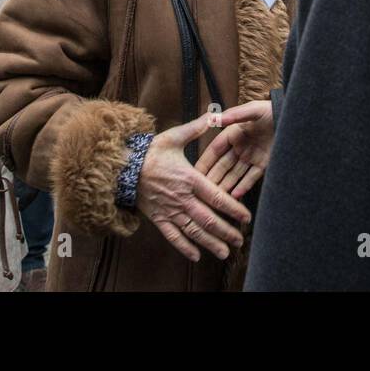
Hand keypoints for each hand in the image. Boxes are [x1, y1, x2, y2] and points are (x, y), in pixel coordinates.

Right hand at [136, 113, 251, 262]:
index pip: (216, 196)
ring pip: (193, 231)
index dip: (233, 209)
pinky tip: (196, 256)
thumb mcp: (174, 137)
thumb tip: (215, 114)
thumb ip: (196, 128)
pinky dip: (184, 248)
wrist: (123, 167)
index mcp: (189, 178)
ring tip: (224, 252)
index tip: (246, 218)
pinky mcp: (158, 218)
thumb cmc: (150, 151)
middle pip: (208, 219)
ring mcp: (169, 210)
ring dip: (210, 243)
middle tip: (240, 241)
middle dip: (226, 232)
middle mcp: (182, 197)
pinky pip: (172, 237)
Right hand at [195, 100, 273, 199]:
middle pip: (223, 165)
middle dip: (213, 178)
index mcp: (233, 134)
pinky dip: (243, 187)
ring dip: (226, 185)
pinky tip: (235, 196)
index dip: (206, 161)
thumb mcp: (252, 110)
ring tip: (216, 199)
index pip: (215, 150)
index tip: (195, 172)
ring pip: (235, 174)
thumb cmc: (272, 110)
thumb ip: (234, 115)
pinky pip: (251, 178)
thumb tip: (215, 119)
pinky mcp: (264, 164)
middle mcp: (240, 147)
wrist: (294, 119)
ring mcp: (251, 157)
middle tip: (202, 192)